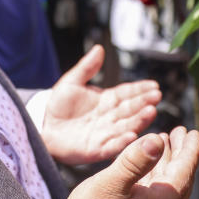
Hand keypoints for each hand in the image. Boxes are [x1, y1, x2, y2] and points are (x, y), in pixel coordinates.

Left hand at [41, 45, 159, 164]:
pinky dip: (121, 142)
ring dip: (139, 121)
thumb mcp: (71, 82)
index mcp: (106, 100)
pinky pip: (111, 146)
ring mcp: (104, 133)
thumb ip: (86, 68)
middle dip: (144, 104)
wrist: (42, 125)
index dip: (140, 90)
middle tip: (156, 97)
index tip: (154, 86)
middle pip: (130, 110)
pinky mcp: (95, 150)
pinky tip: (131, 135)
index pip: (127, 94)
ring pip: (125, 127)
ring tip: (150, 113)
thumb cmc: (58, 104)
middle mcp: (110, 117)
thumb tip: (99, 48)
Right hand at [60, 127, 198, 198]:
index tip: (193, 133)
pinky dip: (157, 175)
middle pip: (181, 176)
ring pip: (169, 184)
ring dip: (168, 162)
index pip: (185, 169)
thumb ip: (136, 160)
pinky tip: (147, 165)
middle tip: (180, 133)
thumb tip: (157, 139)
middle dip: (181, 153)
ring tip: (163, 142)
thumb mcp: (113, 181)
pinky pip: (158, 193)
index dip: (190, 148)